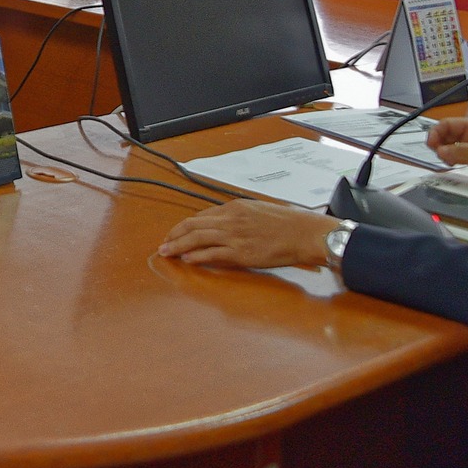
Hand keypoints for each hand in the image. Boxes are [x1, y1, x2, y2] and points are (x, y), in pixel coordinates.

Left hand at [158, 201, 341, 268]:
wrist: (304, 233)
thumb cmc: (287, 223)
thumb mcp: (258, 211)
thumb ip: (239, 217)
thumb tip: (225, 225)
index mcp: (234, 207)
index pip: (201, 216)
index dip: (185, 226)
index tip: (176, 233)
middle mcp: (230, 219)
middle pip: (193, 225)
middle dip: (174, 234)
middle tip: (163, 244)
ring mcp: (234, 236)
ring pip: (197, 238)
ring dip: (178, 245)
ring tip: (166, 252)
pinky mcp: (241, 253)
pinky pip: (212, 254)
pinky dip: (197, 256)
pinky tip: (187, 259)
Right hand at [427, 118, 467, 195]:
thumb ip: (464, 152)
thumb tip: (442, 150)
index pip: (449, 124)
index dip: (437, 132)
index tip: (431, 144)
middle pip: (448, 134)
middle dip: (439, 142)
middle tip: (437, 154)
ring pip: (452, 145)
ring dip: (445, 151)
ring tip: (445, 160)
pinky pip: (459, 156)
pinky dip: (452, 159)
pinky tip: (452, 164)